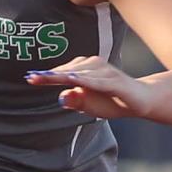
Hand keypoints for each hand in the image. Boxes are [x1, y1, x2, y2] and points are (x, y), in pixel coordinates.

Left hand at [24, 56, 152, 118]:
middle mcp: (95, 66)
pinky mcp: (116, 82)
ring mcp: (106, 73)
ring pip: (82, 74)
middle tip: (33, 77)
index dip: (46, 75)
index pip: (63, 73)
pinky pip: (99, 81)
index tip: (29, 77)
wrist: (141, 101)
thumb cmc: (113, 100)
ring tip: (49, 77)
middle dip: (51, 75)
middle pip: (69, 71)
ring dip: (65, 75)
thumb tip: (61, 97)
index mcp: (85, 71)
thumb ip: (75, 100)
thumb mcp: (90, 105)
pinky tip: (74, 80)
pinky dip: (86, 80)